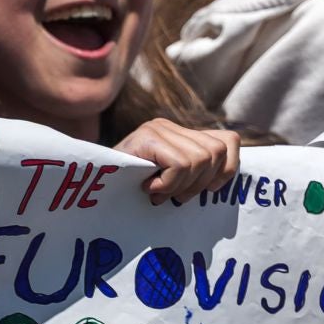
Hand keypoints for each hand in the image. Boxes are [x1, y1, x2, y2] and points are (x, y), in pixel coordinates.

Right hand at [116, 120, 241, 204]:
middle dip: (202, 184)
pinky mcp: (147, 137)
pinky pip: (179, 165)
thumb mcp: (171, 181)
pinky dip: (168, 185)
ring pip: (200, 160)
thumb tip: (223, 182)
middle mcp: (170, 126)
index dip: (228, 168)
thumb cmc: (132, 191)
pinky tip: (149, 189)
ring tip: (161, 193)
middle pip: (216, 153)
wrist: (94, 185)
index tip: (211, 190)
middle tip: (178, 197)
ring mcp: (158, 129)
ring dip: (181, 186)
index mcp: (182, 134)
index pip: (229, 140)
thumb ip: (194, 175)